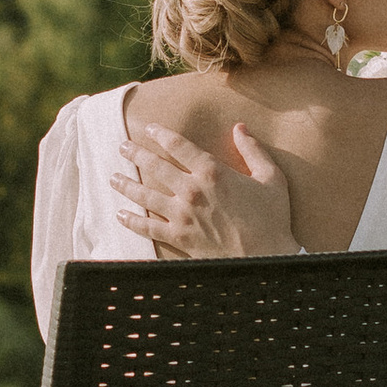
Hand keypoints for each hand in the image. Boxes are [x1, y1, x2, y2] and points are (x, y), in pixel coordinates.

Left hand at [110, 119, 299, 256]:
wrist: (268, 258)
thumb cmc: (272, 218)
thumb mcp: (271, 178)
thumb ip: (253, 150)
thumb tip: (240, 128)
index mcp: (213, 172)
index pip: (178, 145)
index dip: (161, 134)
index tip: (150, 128)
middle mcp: (192, 190)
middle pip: (155, 166)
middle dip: (136, 154)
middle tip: (122, 147)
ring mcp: (182, 215)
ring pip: (145, 195)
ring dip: (127, 185)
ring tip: (113, 178)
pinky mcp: (179, 237)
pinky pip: (148, 227)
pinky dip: (132, 221)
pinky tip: (121, 215)